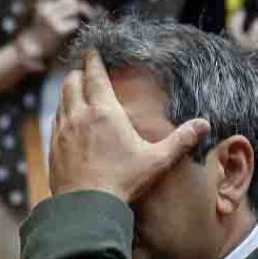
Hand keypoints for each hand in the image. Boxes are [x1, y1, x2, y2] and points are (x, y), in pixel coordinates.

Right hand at [19, 0, 94, 61]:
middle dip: (78, 5)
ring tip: (83, 19)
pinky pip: (75, 22)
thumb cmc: (41, 32)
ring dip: (82, 13)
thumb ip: (55, 5)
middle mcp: (45, 10)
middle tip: (83, 12)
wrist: (32, 50)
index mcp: (40, 4)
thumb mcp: (43, 14)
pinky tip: (75, 30)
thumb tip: (79, 0)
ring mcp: (51, 20)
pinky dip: (77, 25)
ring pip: (75, 8)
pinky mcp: (58, 30)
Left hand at [49, 51, 209, 201]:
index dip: (93, 61)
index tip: (92, 52)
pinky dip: (61, 113)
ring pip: (61, 100)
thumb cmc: (122, 182)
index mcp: (104, 111)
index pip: (94, 75)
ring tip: (75, 89)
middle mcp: (79, 115)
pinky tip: (67, 119)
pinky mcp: (53, 147)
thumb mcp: (157, 160)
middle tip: (84, 69)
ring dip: (68, 91)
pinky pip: (55, 121)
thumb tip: (204, 125)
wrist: (86, 207)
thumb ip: (180, 140)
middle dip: (78, 73)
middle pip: (72, 82)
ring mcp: (62, 131)